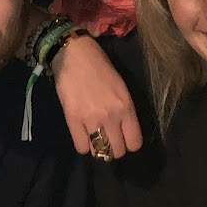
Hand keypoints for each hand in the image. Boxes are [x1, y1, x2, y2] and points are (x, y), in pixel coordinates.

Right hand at [51, 34, 143, 159]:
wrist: (75, 54)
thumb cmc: (100, 67)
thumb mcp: (121, 87)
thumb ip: (124, 110)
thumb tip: (122, 131)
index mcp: (126, 106)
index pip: (134, 142)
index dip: (129, 144)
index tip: (123, 139)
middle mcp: (111, 116)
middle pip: (116, 151)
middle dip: (113, 148)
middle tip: (107, 139)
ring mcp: (91, 119)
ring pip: (99, 152)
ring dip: (97, 149)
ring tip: (94, 138)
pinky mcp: (73, 119)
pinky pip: (81, 147)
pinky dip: (83, 145)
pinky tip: (83, 135)